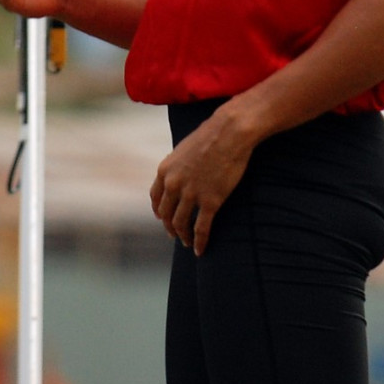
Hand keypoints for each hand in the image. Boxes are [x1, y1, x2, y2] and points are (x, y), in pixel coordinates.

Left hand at [149, 110, 254, 256]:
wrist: (228, 134)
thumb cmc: (209, 137)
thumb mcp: (183, 149)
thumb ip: (177, 166)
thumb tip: (179, 174)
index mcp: (165, 170)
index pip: (156, 197)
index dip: (158, 210)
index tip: (162, 218)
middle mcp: (173, 184)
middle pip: (166, 214)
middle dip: (169, 226)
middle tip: (175, 234)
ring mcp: (191, 194)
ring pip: (181, 223)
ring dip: (183, 236)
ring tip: (186, 243)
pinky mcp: (210, 201)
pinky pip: (200, 228)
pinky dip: (199, 242)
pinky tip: (199, 250)